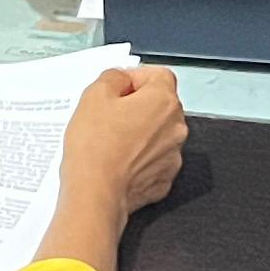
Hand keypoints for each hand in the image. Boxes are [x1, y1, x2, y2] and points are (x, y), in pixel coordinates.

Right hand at [60, 65, 188, 219]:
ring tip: (109, 141)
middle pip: (160, 105)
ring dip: (138, 133)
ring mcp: (173, 156)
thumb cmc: (95, 147)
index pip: (158, 75)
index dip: (135, 77)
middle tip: (107, 115)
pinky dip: (138, 158)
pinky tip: (117, 161)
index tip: (116, 87)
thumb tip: (120, 79)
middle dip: (136, 106)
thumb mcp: (93, 96)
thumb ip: (112, 78)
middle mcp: (176, 128)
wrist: (95, 195)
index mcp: (164, 101)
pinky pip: (152, 160)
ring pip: (157, 134)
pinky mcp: (163, 180)